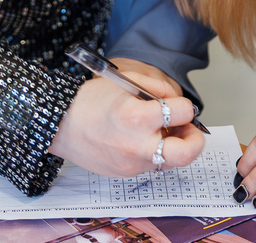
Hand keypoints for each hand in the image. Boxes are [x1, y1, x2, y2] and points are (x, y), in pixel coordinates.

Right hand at [49, 61, 203, 175]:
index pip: (182, 113)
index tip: (179, 104)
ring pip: (169, 161)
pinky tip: (144, 138)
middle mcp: (137, 145)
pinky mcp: (125, 173)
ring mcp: (132, 164)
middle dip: (195, 140)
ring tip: (165, 131)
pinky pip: (151, 164)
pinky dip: (155, 152)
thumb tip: (178, 100)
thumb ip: (157, 89)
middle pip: (185, 153)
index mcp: (137, 117)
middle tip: (190, 128)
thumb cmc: (91, 99)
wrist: (60, 125)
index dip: (185, 105)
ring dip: (174, 146)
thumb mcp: (126, 81)